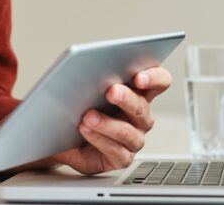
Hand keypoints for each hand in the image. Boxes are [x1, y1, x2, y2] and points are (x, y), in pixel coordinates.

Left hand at [52, 67, 172, 174]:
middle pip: (142, 106)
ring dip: (108, 123)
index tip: (138, 77)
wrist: (63, 135)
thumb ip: (97, 76)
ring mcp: (133, 139)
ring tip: (89, 116)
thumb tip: (91, 66)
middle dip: (126, 98)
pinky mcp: (122, 158)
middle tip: (111, 92)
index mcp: (139, 93)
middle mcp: (141, 116)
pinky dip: (99, 139)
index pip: (160, 81)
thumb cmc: (79, 106)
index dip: (154, 78)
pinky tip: (85, 130)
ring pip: (128, 132)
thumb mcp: (88, 86)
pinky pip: (115, 150)